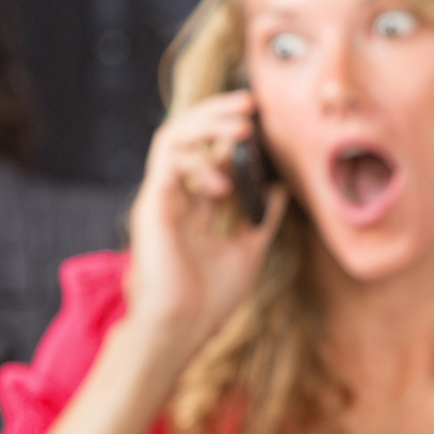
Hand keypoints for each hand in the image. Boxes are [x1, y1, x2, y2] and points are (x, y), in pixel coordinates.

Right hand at [123, 91, 286, 342]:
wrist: (180, 330)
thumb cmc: (208, 300)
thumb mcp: (249, 250)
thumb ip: (261, 217)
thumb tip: (281, 187)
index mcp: (194, 206)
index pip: (208, 153)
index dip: (231, 132)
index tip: (263, 122)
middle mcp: (175, 196)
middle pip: (188, 136)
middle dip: (218, 113)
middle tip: (251, 102)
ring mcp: (161, 198)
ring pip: (174, 137)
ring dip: (208, 123)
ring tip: (242, 123)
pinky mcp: (153, 204)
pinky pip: (168, 158)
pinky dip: (198, 156)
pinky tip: (224, 179)